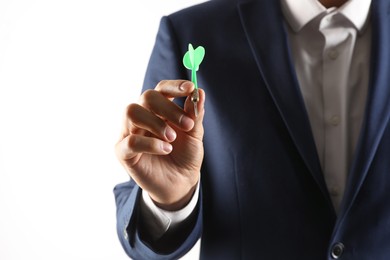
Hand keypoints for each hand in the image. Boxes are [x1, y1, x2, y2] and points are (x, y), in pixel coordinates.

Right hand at [115, 80, 204, 210]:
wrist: (180, 183)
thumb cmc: (185, 155)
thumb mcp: (194, 135)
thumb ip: (194, 114)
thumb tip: (199, 92)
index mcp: (159, 109)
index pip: (161, 89)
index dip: (174, 86)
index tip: (190, 88)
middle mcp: (142, 116)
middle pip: (146, 96)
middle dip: (168, 108)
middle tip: (187, 125)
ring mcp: (129, 132)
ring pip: (132, 112)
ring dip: (156, 123)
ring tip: (172, 139)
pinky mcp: (123, 152)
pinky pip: (130, 141)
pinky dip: (149, 143)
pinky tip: (165, 149)